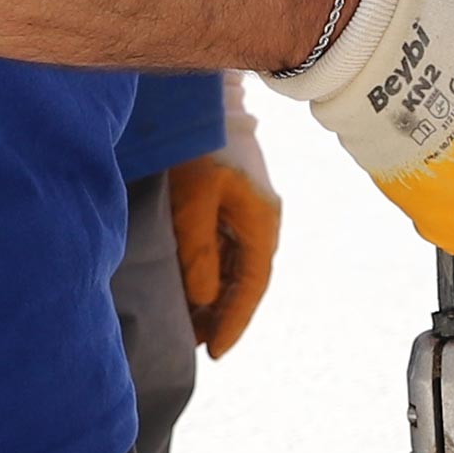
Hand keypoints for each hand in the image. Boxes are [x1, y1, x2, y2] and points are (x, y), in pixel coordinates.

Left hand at [167, 81, 281, 357]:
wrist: (205, 99)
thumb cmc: (199, 146)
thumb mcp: (194, 199)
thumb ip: (198, 250)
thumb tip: (205, 297)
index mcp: (261, 223)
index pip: (252, 286)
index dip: (234, 322)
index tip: (215, 353)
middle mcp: (262, 222)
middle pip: (247, 282)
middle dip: (224, 316)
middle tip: (198, 347)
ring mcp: (249, 213)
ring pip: (236, 269)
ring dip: (217, 298)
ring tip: (191, 325)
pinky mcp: (233, 205)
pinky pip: (226, 252)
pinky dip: (212, 275)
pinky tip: (192, 288)